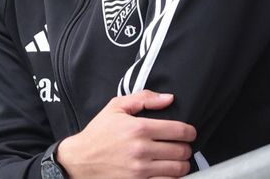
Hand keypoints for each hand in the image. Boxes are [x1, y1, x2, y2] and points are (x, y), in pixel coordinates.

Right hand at [55, 90, 197, 178]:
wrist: (80, 159)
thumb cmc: (98, 132)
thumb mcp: (116, 107)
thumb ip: (144, 99)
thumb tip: (169, 98)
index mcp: (139, 128)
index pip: (179, 131)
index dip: (190, 132)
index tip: (189, 133)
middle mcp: (142, 149)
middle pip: (182, 151)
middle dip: (185, 148)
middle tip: (180, 146)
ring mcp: (141, 169)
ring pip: (179, 169)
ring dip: (181, 164)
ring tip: (175, 159)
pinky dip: (172, 177)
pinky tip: (166, 171)